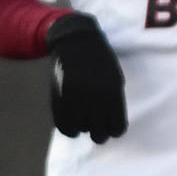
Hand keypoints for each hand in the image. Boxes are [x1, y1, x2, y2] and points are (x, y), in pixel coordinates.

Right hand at [46, 11, 126, 141]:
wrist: (76, 40)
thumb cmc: (100, 61)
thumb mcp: (115, 78)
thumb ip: (115, 102)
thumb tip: (112, 129)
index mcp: (113, 91)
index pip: (117, 127)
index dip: (114, 131)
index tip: (110, 127)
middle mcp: (94, 96)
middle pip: (99, 133)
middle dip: (99, 135)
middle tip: (97, 130)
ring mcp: (75, 96)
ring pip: (81, 129)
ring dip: (83, 128)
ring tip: (84, 120)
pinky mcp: (59, 96)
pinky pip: (63, 125)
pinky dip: (69, 130)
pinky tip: (73, 127)